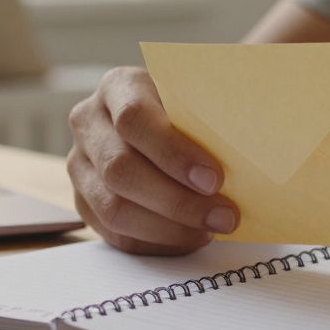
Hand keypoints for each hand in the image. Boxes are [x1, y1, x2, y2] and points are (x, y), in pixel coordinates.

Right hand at [67, 67, 238, 254]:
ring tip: (210, 230)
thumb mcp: (199, 99)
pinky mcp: (83, 201)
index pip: (133, 119)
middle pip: (120, 169)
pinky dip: (158, 242)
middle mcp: (89, 122)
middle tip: (223, 216)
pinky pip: (115, 234)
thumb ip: (212, 119)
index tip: (214, 178)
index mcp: (118, 86)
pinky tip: (190, 237)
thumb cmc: (191, 110)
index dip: (173, 153)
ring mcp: (80, 164)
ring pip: (114, 208)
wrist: (165, 123)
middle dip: (176, 200)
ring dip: (169, 228)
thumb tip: (249, 152)